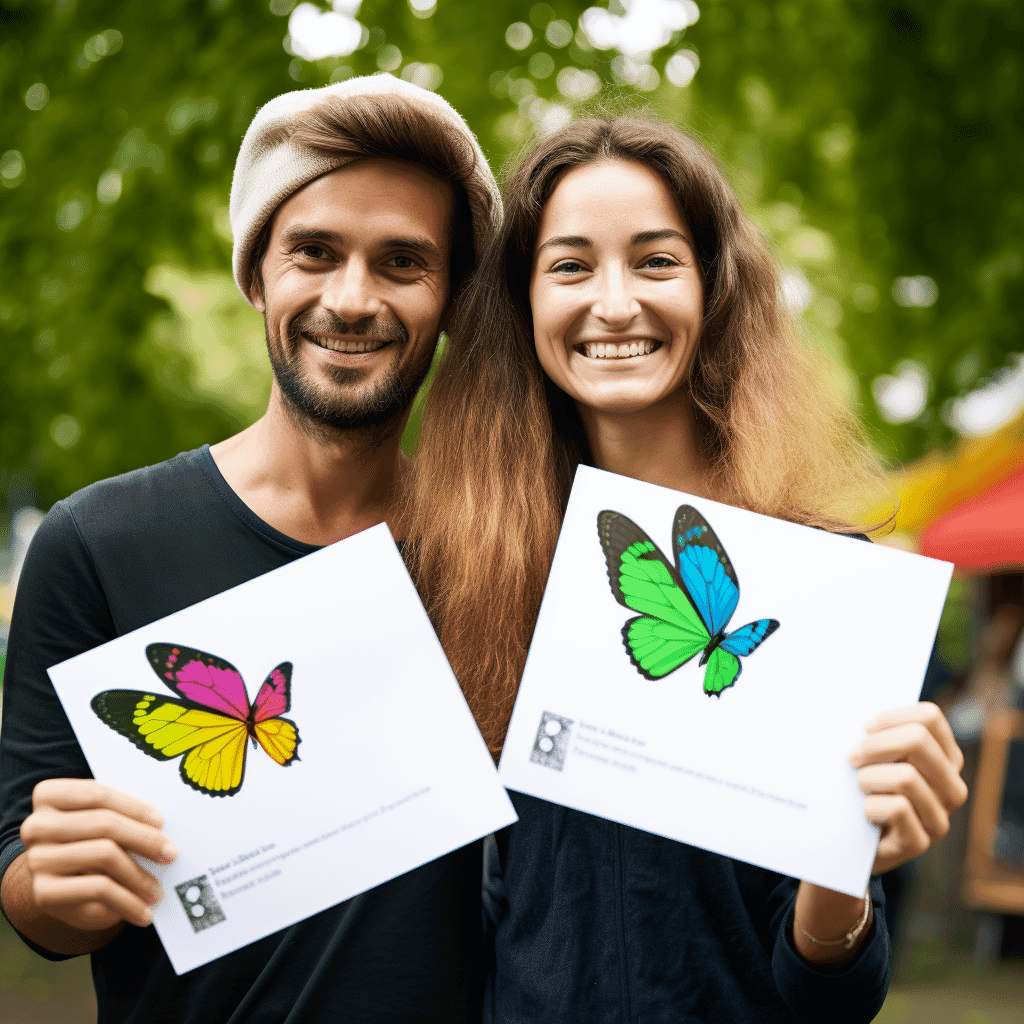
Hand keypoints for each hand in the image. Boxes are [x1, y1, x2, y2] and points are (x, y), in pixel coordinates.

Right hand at [19, 779, 175, 932]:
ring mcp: (37, 860)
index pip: (97, 794)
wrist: (61, 884)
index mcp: (49, 796)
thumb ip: (123, 815)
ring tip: (158, 890)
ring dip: (139, 876)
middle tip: (170, 854)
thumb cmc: (92, 841)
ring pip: (103, 855)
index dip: (133, 807)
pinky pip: (97, 890)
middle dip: (143, 839)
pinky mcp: (43, 892)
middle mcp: (36, 826)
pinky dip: (127, 902)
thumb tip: (161, 826)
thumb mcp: (105, 822)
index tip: (161, 821)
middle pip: (103, 824)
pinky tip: (143, 912)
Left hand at [849, 702, 966, 874]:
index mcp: (946, 759)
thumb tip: (863, 719)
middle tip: (853, 757)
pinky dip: (869, 806)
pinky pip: (894, 809)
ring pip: (905, 776)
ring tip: (861, 787)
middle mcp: (952, 787)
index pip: (929, 717)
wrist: (850, 840)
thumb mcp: (878, 756)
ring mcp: (939, 817)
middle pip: (918, 740)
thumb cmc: (864, 786)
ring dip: (868, 778)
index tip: (865, 729)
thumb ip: (881, 734)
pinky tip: (865, 813)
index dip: (890, 718)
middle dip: (874, 744)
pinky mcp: (919, 842)